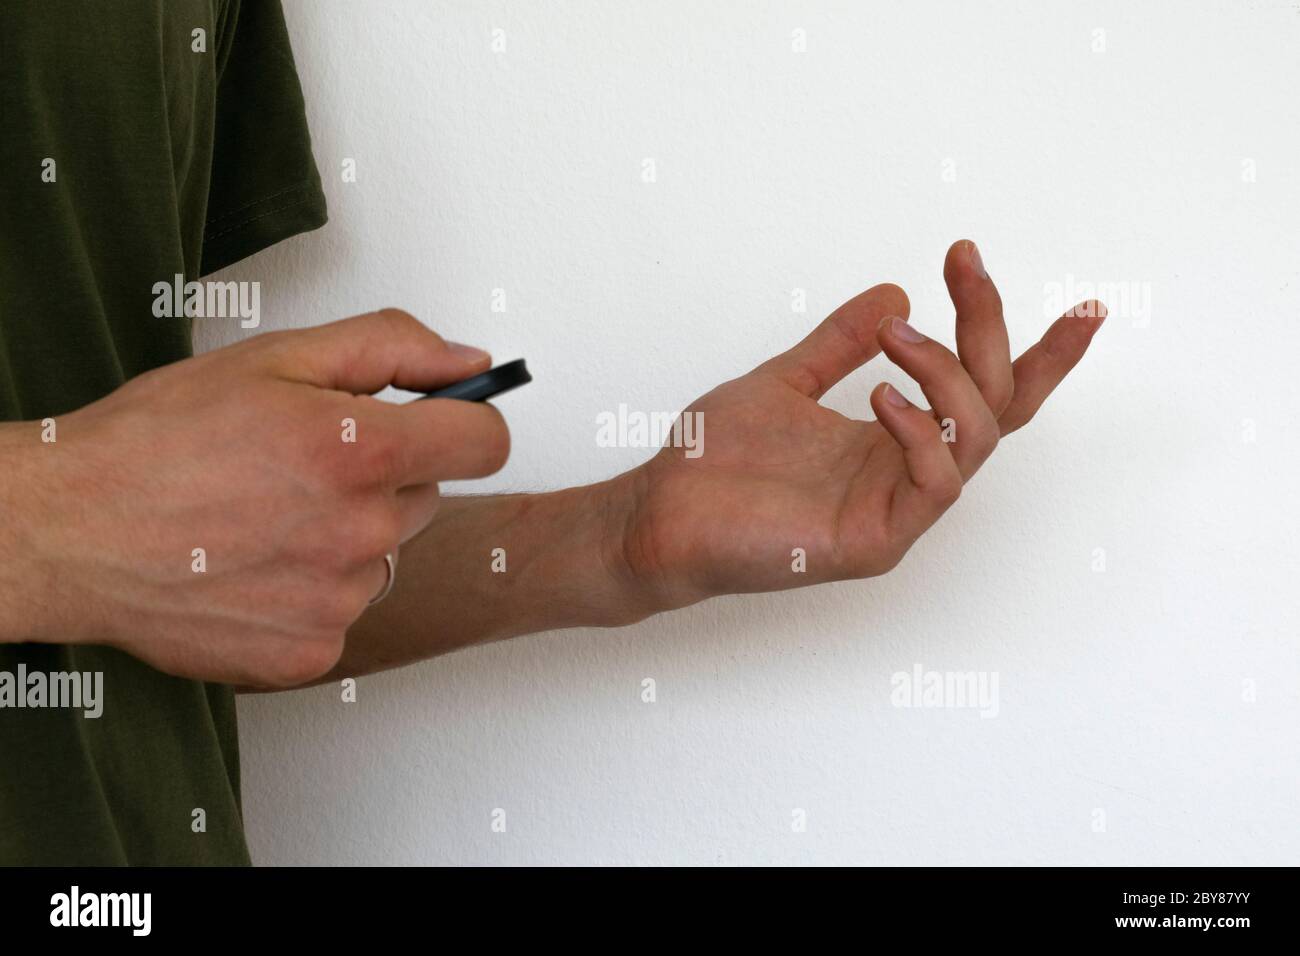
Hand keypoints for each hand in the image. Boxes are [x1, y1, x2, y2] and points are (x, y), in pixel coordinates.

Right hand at [0, 309, 508, 686]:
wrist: (69, 530)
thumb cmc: (159, 440)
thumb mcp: (277, 357)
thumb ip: (392, 348)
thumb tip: (471, 363)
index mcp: (363, 452)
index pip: (487, 443)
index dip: (465, 425)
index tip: (440, 424)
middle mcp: (363, 533)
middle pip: (427, 497)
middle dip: (383, 475)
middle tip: (301, 467)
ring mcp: (338, 601)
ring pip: (383, 556)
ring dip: (346, 536)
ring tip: (264, 519)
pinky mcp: (310, 653)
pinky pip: (344, 611)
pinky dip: (311, 592)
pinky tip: (253, 568)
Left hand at [616, 241, 1104, 611]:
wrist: (661, 513)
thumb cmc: (715, 460)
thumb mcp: (786, 379)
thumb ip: (839, 343)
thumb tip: (895, 292)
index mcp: (893, 441)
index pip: (984, 395)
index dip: (1034, 350)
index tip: (1075, 302)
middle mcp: (906, 474)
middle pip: (997, 403)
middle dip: (993, 328)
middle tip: (966, 266)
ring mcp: (897, 512)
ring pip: (976, 436)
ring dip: (948, 372)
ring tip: (898, 335)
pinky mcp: (877, 544)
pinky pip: (936, 485)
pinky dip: (921, 431)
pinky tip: (882, 396)